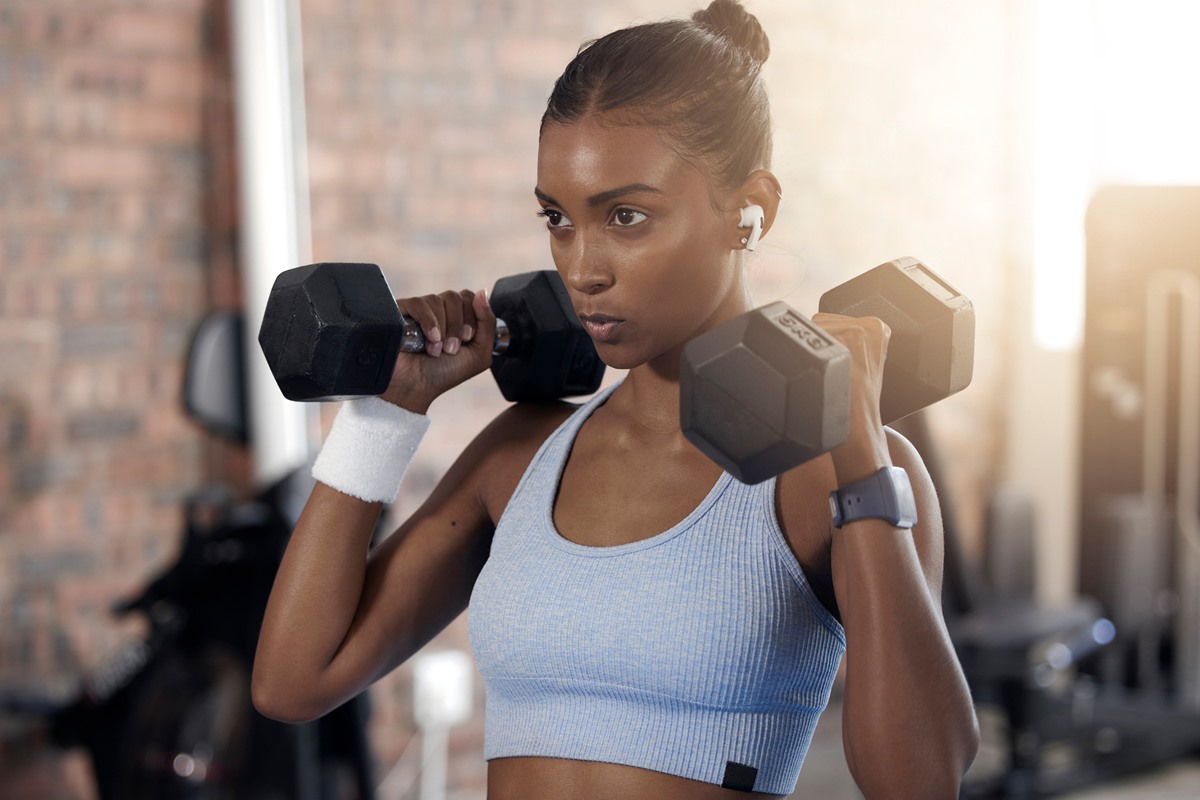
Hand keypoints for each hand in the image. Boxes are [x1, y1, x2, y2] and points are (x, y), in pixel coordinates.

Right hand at [380, 289, 496, 412]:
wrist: (415, 387)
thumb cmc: (444, 374)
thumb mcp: (479, 354)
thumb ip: (488, 323)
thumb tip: (481, 292)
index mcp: (456, 318)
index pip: (468, 297)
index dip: (471, 317)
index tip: (467, 340)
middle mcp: (437, 311)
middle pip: (455, 297)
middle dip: (458, 326)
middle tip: (451, 349)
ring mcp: (418, 311)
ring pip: (438, 299)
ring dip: (443, 329)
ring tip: (435, 351)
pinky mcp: (400, 311)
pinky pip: (419, 303)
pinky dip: (428, 322)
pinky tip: (429, 339)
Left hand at [811, 312, 892, 483]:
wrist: (859, 425)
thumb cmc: (859, 400)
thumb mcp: (865, 363)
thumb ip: (849, 341)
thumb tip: (820, 331)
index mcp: (879, 327)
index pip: (834, 319)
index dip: (829, 343)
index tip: (841, 364)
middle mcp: (869, 324)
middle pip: (821, 322)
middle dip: (820, 345)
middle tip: (836, 373)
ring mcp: (854, 331)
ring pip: (811, 330)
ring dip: (812, 352)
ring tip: (831, 375)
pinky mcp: (839, 342)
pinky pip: (805, 342)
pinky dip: (805, 358)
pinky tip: (822, 374)